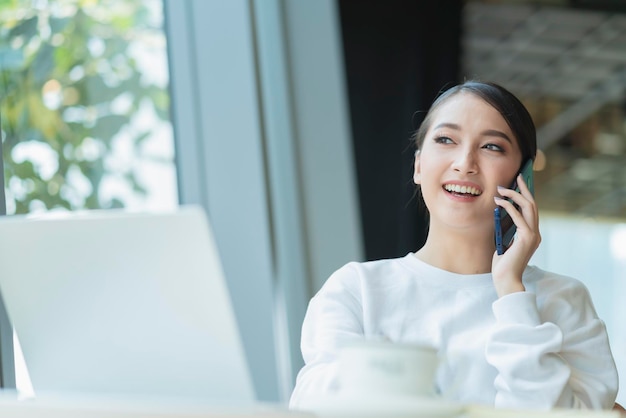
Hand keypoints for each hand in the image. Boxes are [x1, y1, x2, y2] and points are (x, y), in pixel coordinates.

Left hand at [491, 173, 540, 296]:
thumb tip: (500, 212)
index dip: (527, 194)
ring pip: (528, 207)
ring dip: (515, 195)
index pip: (531, 210)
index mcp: (531, 234)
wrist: (505, 279)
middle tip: (517, 176)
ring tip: (502, 189)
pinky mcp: (526, 238)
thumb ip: (506, 229)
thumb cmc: (502, 263)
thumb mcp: (504, 242)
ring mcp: (533, 235)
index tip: (521, 182)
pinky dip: (509, 207)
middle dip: (525, 189)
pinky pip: (519, 217)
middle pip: (532, 204)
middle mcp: (535, 233)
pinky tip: (499, 202)